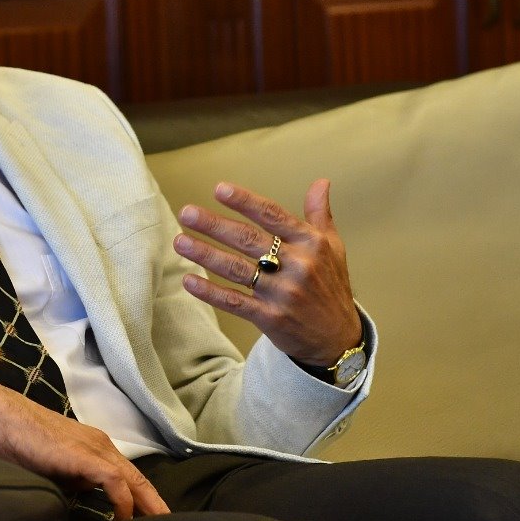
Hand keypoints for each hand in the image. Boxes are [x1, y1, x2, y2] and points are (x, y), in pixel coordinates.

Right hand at [0, 380, 169, 520]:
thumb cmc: (15, 441)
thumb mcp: (51, 468)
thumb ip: (71, 481)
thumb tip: (83, 501)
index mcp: (93, 447)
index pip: (127, 476)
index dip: (142, 499)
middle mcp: (100, 445)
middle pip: (139, 478)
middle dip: (155, 505)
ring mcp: (94, 447)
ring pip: (133, 479)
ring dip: (147, 506)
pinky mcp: (84, 454)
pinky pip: (115, 481)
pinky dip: (122, 502)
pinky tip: (122, 520)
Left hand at [174, 178, 362, 367]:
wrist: (338, 339)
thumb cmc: (331, 286)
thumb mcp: (333, 248)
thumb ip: (320, 214)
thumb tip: (321, 182)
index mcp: (311, 244)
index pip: (272, 215)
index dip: (245, 201)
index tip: (219, 189)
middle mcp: (297, 266)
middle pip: (248, 240)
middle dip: (214, 225)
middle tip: (187, 213)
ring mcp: (282, 293)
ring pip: (237, 269)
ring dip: (205, 254)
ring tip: (181, 241)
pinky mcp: (270, 318)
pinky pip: (235, 302)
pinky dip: (211, 292)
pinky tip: (189, 281)